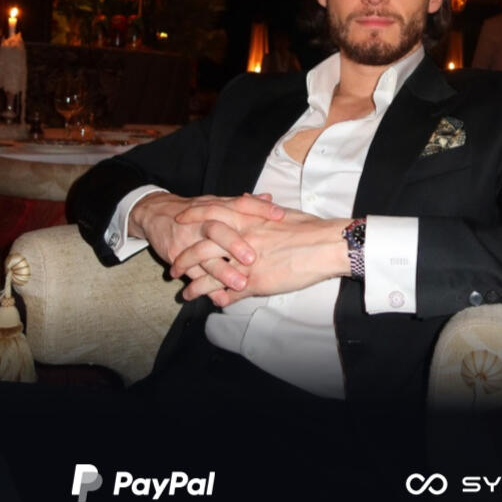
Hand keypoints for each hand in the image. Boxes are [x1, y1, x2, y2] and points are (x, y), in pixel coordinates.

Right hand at [130, 191, 284, 295]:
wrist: (156, 213)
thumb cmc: (195, 211)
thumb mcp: (218, 203)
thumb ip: (244, 205)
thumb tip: (270, 199)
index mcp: (218, 207)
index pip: (240, 204)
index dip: (260, 209)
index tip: (280, 216)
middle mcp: (203, 221)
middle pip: (218, 229)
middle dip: (234, 243)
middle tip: (252, 258)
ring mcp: (188, 239)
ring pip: (204, 255)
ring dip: (222, 272)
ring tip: (240, 284)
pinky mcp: (177, 255)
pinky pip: (192, 273)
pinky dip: (205, 288)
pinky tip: (220, 299)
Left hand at [171, 214, 351, 305]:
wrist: (326, 245)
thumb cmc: (309, 228)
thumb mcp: (280, 212)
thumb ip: (259, 207)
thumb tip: (246, 198)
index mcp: (247, 219)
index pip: (210, 213)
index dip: (192, 216)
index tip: (179, 220)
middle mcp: (241, 239)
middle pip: (201, 248)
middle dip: (183, 258)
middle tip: (173, 265)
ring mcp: (246, 262)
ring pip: (209, 274)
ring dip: (194, 285)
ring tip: (184, 293)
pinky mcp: (256, 282)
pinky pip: (229, 292)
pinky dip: (217, 298)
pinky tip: (211, 303)